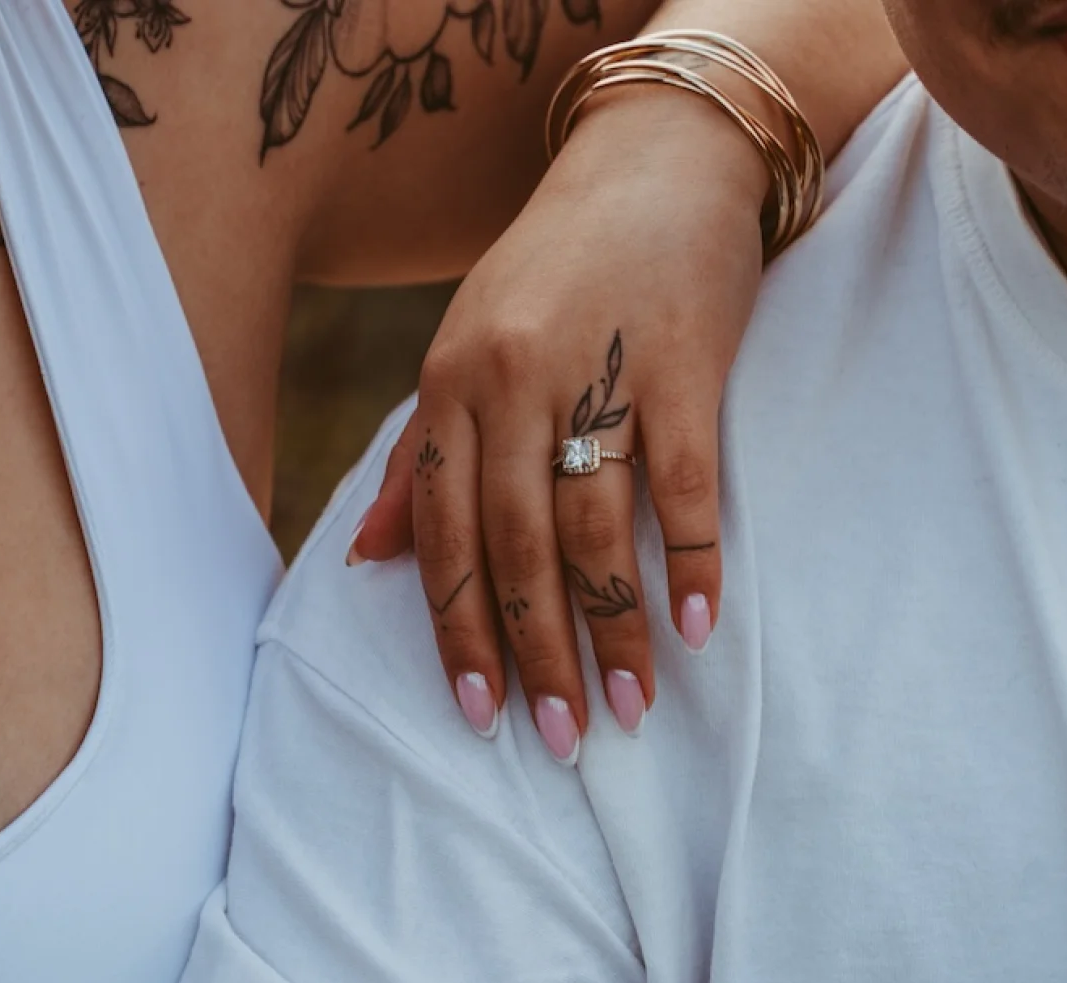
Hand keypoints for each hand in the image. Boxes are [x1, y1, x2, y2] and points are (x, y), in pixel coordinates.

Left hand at [349, 88, 769, 763]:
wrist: (656, 160)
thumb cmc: (554, 270)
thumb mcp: (462, 351)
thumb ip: (418, 458)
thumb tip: (366, 558)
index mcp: (449, 387)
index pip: (444, 535)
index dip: (458, 632)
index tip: (480, 714)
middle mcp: (511, 384)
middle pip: (516, 548)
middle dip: (536, 654)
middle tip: (558, 739)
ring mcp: (598, 372)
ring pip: (597, 531)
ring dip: (613, 630)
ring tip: (628, 707)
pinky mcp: (683, 364)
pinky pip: (686, 486)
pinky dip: (694, 562)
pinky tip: (699, 627)